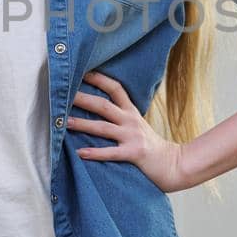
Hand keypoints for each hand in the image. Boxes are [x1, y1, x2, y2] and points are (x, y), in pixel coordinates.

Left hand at [68, 71, 194, 192]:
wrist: (174, 164)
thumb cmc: (150, 146)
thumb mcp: (137, 125)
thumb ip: (121, 116)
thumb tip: (95, 109)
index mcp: (131, 112)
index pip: (115, 88)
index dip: (99, 79)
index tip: (82, 72)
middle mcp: (131, 120)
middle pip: (103, 105)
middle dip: (83, 99)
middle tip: (62, 95)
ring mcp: (132, 136)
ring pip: (103, 127)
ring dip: (82, 124)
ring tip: (64, 123)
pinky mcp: (134, 153)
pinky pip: (111, 152)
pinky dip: (95, 153)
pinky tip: (80, 153)